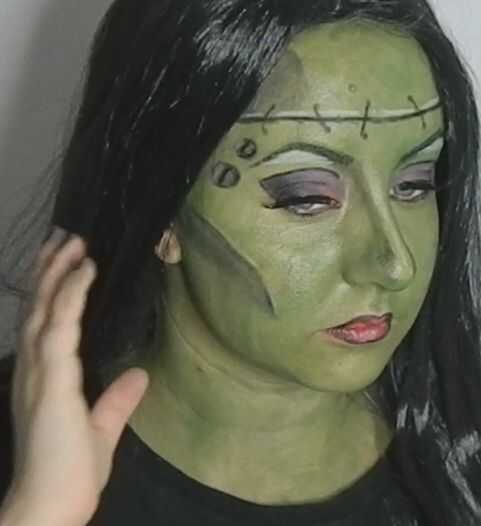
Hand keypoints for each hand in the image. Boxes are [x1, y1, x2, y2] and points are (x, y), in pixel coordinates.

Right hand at [2, 229, 148, 525]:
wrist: (50, 508)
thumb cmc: (69, 474)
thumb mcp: (102, 430)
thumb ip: (117, 401)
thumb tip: (140, 376)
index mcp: (44, 381)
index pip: (47, 324)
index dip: (54, 291)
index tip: (68, 262)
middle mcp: (34, 371)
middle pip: (40, 308)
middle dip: (51, 271)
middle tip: (66, 238)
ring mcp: (39, 373)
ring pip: (46, 309)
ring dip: (59, 272)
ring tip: (74, 241)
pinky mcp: (51, 380)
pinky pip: (61, 327)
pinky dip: (72, 296)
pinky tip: (86, 270)